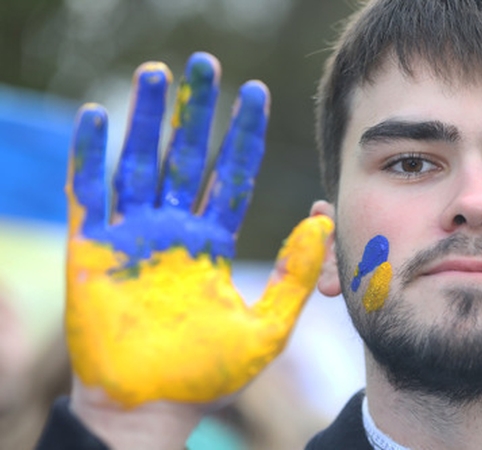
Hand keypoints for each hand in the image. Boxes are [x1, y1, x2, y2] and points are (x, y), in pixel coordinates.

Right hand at [65, 52, 332, 407]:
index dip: (242, 134)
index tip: (255, 92)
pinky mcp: (93, 249)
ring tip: (158, 73)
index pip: (232, 174)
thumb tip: (322, 223)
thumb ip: (294, 276)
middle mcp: (175, 229)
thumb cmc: (209, 374)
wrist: (154, 407)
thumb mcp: (266, 327)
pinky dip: (90, 156)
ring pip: (140, 162)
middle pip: (187, 156)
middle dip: (196, 110)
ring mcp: (133, 234)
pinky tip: (97, 118)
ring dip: (146, 118)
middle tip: (206, 63)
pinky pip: (89, 193)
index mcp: (213, 241)